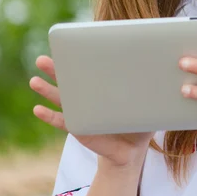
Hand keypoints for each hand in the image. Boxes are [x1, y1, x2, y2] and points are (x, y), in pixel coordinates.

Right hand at [30, 56, 153, 166]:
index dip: (78, 56)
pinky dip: (49, 117)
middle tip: (42, 59)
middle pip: (69, 78)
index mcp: (102, 85)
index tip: (69, 46)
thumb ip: (149, 87)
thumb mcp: (146, 101)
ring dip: (46, 89)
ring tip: (34, 81)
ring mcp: (80, 110)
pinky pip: (61, 122)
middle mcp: (88, 95)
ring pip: (60, 97)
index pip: (88, 67)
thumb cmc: (140, 120)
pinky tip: (38, 109)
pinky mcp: (78, 127)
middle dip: (55, 68)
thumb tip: (162, 72)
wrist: (132, 150)